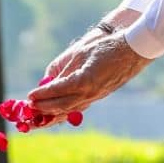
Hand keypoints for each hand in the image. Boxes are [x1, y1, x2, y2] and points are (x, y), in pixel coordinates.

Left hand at [28, 33, 149, 116]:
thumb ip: (65, 70)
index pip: (57, 91)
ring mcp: (97, 97)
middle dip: (44, 108)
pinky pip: (79, 107)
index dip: (42, 95)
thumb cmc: (107, 47)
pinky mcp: (100, 96)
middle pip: (62, 106)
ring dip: (53, 113)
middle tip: (30, 108)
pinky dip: (66, 111)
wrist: (134, 51)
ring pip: (71, 110)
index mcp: (85, 80)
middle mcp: (91, 93)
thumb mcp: (81, 53)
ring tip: (39, 116)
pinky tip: (57, 112)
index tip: (29, 96)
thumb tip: (48, 82)